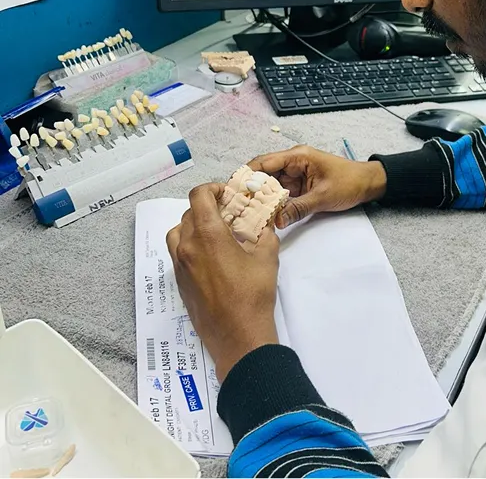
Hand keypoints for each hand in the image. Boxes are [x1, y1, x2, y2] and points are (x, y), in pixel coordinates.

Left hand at [167, 183, 278, 381]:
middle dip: (207, 208)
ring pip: (177, 233)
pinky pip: (178, 254)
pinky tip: (211, 257)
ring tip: (214, 234)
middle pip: (188, 213)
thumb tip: (264, 223)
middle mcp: (187, 247)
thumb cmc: (254, 295)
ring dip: (193, 226)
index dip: (212, 189)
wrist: (237, 336)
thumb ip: (265, 233)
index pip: (198, 196)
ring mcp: (180, 266)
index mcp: (208, 234)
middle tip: (227, 214)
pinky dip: (190, 246)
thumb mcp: (268, 257)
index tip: (226, 195)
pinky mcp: (179, 282)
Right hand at [248, 145, 386, 227]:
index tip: (234, 189)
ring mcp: (295, 175)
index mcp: (298, 157)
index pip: (265, 162)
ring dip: (261, 197)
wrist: (368, 184)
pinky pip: (281, 194)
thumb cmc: (350, 182)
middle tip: (237, 205)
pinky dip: (272, 203)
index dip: (247, 174)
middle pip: (264, 174)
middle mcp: (293, 163)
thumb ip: (299, 208)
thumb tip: (277, 220)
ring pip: (271, 186)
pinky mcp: (299, 187)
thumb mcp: (323, 197)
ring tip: (246, 212)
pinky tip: (264, 214)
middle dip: (251, 188)